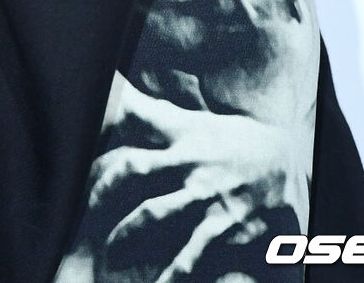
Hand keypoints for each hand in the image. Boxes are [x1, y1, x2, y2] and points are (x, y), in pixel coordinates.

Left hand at [88, 75, 308, 282]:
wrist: (287, 161)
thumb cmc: (235, 140)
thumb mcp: (196, 123)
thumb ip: (157, 117)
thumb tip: (116, 97)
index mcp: (179, 134)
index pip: (135, 118)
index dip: (104, 125)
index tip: (77, 141)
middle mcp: (187, 160)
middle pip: (132, 169)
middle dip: (102, 190)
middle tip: (81, 209)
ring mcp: (205, 193)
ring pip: (154, 212)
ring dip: (127, 232)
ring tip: (108, 251)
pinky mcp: (224, 223)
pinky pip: (193, 250)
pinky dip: (174, 270)